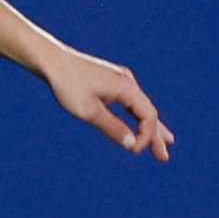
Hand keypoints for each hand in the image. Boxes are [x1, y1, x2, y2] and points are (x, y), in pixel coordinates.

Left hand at [44, 39, 171, 159]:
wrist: (52, 60)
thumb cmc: (68, 85)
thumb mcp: (89, 111)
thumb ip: (113, 128)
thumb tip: (132, 145)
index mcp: (127, 88)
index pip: (149, 116)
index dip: (146, 136)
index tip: (134, 150)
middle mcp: (128, 82)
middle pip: (149, 112)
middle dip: (156, 136)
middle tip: (164, 157)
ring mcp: (120, 80)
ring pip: (141, 107)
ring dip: (150, 126)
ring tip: (165, 141)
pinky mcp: (111, 81)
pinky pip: (130, 102)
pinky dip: (137, 116)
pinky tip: (138, 123)